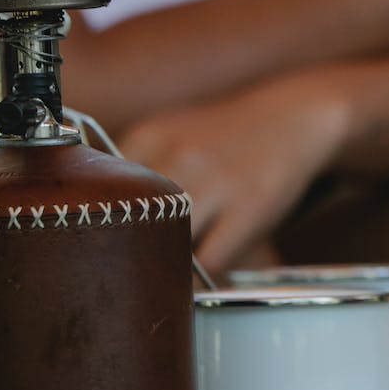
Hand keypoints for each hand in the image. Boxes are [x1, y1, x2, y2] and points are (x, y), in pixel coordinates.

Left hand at [118, 76, 348, 274]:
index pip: (104, 196)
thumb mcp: (170, 135)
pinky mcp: (252, 204)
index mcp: (149, 137)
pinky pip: (210, 259)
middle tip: (133, 272)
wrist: (292, 116)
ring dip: (170, 264)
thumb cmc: (223, 138)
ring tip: (173, 272)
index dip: (102, 227)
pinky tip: (209, 267)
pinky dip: (205, 274)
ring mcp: (217, 179)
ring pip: (169, 243)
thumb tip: (96, 226)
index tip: (103, 247)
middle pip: (133, 223)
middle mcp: (179, 155)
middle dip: (132, 252)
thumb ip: (132, 170)